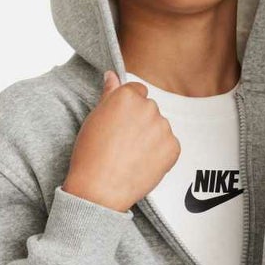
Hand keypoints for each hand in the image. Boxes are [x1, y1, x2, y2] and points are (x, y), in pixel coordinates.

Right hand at [62, 70, 180, 211]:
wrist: (100, 189)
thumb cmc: (91, 154)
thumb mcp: (94, 119)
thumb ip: (109, 93)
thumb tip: (112, 75)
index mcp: (128, 96)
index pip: (137, 91)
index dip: (128, 108)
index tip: (120, 122)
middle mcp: (149, 107)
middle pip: (149, 109)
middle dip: (140, 122)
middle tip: (122, 143)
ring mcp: (163, 128)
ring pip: (160, 127)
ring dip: (151, 137)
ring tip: (131, 155)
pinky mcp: (173, 147)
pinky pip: (169, 145)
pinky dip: (160, 154)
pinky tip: (143, 163)